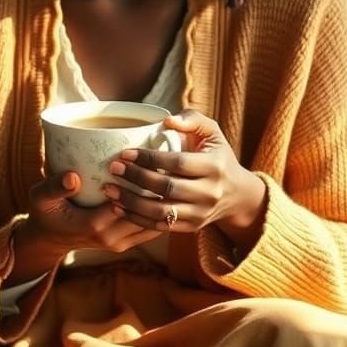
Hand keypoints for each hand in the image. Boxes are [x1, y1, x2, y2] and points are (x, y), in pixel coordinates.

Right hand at [6, 171, 162, 285]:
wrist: (49, 239)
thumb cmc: (45, 213)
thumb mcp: (41, 197)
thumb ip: (54, 186)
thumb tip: (73, 177)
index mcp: (94, 224)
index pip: (128, 201)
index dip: (139, 180)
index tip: (146, 157)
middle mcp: (112, 237)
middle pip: (146, 211)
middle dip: (157, 188)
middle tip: (165, 160)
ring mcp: (121, 243)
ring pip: (154, 221)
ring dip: (162, 200)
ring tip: (168, 173)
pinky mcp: (127, 243)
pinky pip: (152, 228)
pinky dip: (159, 210)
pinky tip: (162, 190)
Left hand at [102, 109, 266, 251]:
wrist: (237, 195)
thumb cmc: (217, 157)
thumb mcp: (212, 133)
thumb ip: (192, 119)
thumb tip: (168, 121)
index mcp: (214, 167)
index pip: (177, 163)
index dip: (149, 158)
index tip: (125, 152)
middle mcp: (210, 193)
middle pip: (166, 187)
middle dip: (136, 178)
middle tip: (113, 168)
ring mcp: (200, 213)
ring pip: (161, 211)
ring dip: (131, 202)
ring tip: (110, 190)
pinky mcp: (192, 227)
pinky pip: (160, 226)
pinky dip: (137, 219)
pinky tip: (118, 208)